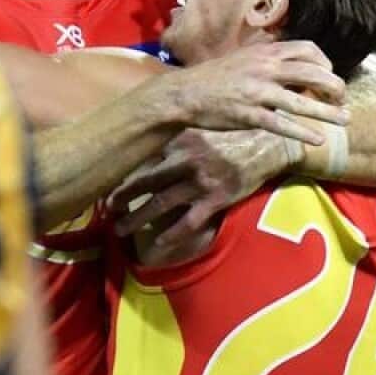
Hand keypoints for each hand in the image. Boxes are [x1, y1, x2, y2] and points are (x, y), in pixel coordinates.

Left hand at [106, 129, 294, 252]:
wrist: (270, 144)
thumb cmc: (232, 136)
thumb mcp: (201, 130)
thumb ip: (176, 139)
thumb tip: (145, 147)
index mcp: (180, 142)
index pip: (143, 160)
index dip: (122, 176)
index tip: (105, 187)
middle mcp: (186, 161)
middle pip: (145, 184)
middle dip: (122, 199)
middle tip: (106, 211)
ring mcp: (201, 181)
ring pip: (161, 204)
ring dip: (138, 218)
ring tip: (120, 230)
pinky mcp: (218, 199)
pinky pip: (191, 221)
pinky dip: (173, 233)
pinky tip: (158, 244)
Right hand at [155, 41, 348, 145]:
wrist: (184, 93)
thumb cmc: (214, 78)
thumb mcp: (243, 58)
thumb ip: (268, 60)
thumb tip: (292, 66)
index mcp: (265, 53)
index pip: (308, 49)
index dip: (325, 62)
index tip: (329, 75)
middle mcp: (265, 69)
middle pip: (313, 73)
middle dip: (334, 86)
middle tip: (342, 98)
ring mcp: (257, 92)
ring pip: (301, 101)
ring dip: (327, 112)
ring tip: (345, 120)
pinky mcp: (249, 115)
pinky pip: (282, 124)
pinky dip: (303, 132)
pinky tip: (317, 140)